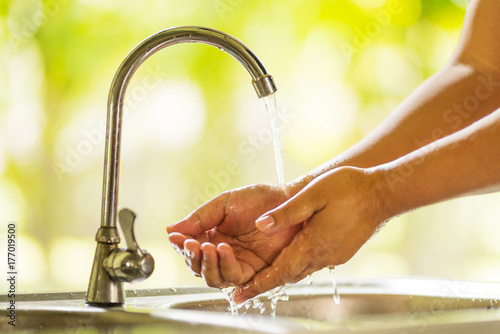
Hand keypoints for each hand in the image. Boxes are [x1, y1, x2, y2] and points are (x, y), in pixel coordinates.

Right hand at [167, 180, 308, 287]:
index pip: (191, 249)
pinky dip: (226, 265)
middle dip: (193, 257)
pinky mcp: (255, 271)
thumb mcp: (223, 204)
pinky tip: (223, 249)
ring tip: (207, 246)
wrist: (289, 201)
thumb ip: (199, 218)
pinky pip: (235, 277)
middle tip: (193, 244)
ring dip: (207, 264)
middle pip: (199, 268)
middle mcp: (224, 252)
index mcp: (213, 235)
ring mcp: (239, 263)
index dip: (182, 246)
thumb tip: (171, 230)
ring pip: (214, 277)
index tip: (177, 238)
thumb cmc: (260, 199)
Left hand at [232, 167, 387, 302]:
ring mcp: (333, 256)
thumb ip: (287, 211)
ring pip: (300, 271)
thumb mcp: (313, 193)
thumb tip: (261, 225)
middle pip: (288, 276)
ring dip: (280, 276)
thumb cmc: (348, 189)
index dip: (258, 285)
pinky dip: (296, 266)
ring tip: (259, 279)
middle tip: (241, 292)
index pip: (280, 272)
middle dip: (264, 284)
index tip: (239, 296)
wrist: (381, 193)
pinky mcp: (340, 252)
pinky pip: (312, 264)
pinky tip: (288, 260)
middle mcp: (323, 256)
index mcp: (314, 243)